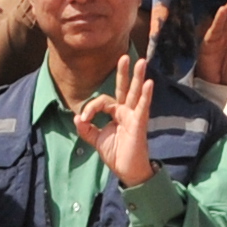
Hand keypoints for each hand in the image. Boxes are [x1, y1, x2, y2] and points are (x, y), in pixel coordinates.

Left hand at [73, 55, 158, 191]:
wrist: (126, 170)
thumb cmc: (116, 154)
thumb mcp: (96, 140)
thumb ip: (86, 129)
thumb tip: (77, 117)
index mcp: (115, 113)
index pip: (103, 101)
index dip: (91, 108)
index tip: (84, 120)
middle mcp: (125, 111)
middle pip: (124, 88)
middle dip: (124, 73)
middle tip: (125, 56)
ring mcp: (133, 116)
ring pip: (135, 93)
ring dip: (138, 77)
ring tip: (141, 62)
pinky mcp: (139, 123)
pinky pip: (142, 107)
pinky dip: (146, 95)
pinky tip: (149, 83)